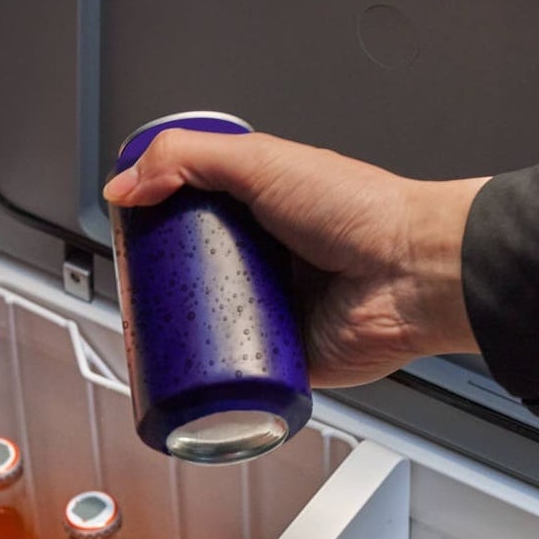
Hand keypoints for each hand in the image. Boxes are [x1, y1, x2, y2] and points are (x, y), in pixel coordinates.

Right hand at [103, 132, 486, 386]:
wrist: (412, 274)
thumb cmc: (361, 212)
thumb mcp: (262, 160)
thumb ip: (188, 157)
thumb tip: (126, 186)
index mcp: (264, 207)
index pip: (194, 213)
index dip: (157, 223)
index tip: (129, 233)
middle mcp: (270, 260)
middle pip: (193, 273)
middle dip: (161, 284)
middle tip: (137, 287)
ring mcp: (276, 311)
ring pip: (209, 327)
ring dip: (179, 334)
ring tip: (151, 333)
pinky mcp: (285, 360)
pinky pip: (238, 376)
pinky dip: (211, 381)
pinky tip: (186, 377)